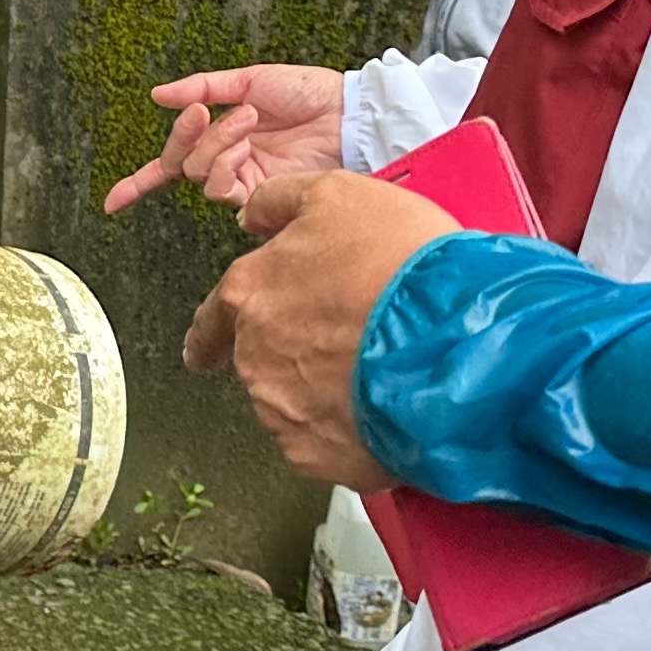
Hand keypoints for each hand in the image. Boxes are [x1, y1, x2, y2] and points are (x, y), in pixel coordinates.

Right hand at [101, 63, 343, 216]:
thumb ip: (202, 87)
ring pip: (201, 174)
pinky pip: (223, 187)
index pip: (174, 165)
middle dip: (184, 137)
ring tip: (246, 119)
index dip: (141, 184)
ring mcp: (245, 180)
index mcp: (224, 137)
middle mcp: (231, 163)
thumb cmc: (308, 93)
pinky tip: (246, 144)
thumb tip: (159, 95)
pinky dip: (226, 162)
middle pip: (181, 165)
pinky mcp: (261, 193)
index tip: (113, 202)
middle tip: (200, 112)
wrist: (346, 113)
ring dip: (216, 143)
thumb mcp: (249, 80)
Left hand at [180, 169, 456, 488]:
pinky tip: (382, 405)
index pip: (212, 318)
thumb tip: (251, 216)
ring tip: (378, 370)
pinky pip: (326, 442)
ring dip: (325, 391)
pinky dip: (349, 428)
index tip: (200, 353)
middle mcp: (253, 357)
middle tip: (349, 342)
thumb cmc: (398, 262)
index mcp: (249, 294)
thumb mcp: (340, 195)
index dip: (210, 333)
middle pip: (263, 359)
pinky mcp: (317, 455)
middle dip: (296, 354)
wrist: (450, 339)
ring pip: (294, 403)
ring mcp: (282, 411)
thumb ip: (282, 200)